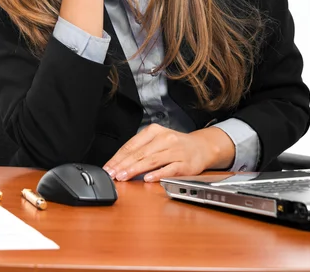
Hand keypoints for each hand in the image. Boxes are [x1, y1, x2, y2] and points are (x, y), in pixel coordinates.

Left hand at [103, 124, 235, 182]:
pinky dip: (157, 174)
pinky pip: (169, 169)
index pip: (131, 144)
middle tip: (111, 174)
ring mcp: (175, 150)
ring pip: (151, 160)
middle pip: (139, 152)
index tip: (108, 167)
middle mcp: (164, 138)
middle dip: (123, 164)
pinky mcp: (184, 163)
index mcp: (154, 130)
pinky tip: (147, 179)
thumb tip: (119, 163)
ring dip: (135, 169)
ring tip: (123, 176)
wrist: (201, 147)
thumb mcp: (157, 140)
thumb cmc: (175, 145)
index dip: (118, 157)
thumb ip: (140, 149)